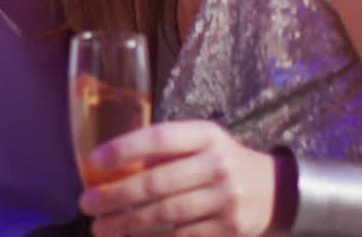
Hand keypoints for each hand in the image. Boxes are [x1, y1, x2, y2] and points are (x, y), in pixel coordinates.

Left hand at [80, 120, 274, 236]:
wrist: (275, 190)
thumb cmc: (220, 161)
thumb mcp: (200, 142)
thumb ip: (165, 150)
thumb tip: (110, 166)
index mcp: (206, 135)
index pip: (160, 137)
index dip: (125, 148)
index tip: (94, 160)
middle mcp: (218, 164)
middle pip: (158, 181)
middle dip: (116, 195)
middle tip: (86, 202)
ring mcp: (225, 198)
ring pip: (167, 214)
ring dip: (128, 223)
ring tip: (100, 227)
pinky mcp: (229, 228)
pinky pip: (183, 236)